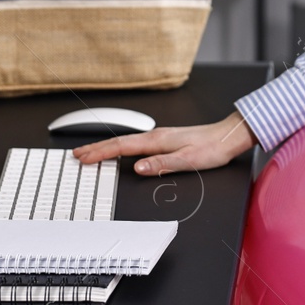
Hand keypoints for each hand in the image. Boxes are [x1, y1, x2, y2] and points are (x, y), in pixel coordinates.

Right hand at [73, 110, 256, 174]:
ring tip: (90, 153)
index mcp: (158, 140)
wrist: (228, 137)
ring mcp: (159, 137)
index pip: (122, 147)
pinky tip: (118, 152)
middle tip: (77, 154)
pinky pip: (134, 144)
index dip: (100, 153)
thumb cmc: (212, 148)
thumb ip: (162, 164)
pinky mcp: (164, 141)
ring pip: (125, 142)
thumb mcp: (188, 161)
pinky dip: (120, 148)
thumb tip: (139, 168)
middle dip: (96, 148)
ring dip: (105, 147)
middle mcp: (156, 136)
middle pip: (119, 142)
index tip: (83, 158)